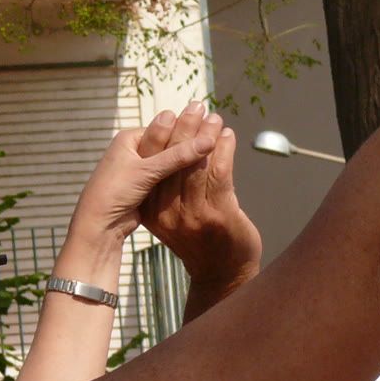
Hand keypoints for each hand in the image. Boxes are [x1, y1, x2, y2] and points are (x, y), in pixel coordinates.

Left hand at [67, 102, 221, 250]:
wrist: (98, 226)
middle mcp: (134, 150)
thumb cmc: (114, 191)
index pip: (165, 127)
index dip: (187, 127)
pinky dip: (182, 175)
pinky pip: (169, 177)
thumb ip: (178, 156)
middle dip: (190, 141)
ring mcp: (140, 169)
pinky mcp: (145, 187)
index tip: (211, 124)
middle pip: (168, 143)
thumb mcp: (147, 170)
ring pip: (170, 162)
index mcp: (129, 138)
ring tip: (213, 154)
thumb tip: (208, 140)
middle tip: (216, 132)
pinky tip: (200, 175)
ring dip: (188, 160)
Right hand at [137, 103, 262, 289]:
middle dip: (185, 127)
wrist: (223, 275)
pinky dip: (224, 149)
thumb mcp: (171, 219)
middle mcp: (168, 213)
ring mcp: (194, 215)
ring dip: (207, 134)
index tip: (170, 112)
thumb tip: (165, 154)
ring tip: (214, 117)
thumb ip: (165, 193)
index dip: (161, 135)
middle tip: (194, 105)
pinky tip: (228, 136)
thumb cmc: (199, 242)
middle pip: (172, 159)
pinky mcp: (219, 214)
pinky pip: (219, 172)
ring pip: (197, 162)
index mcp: (152, 211)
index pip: (152, 164)